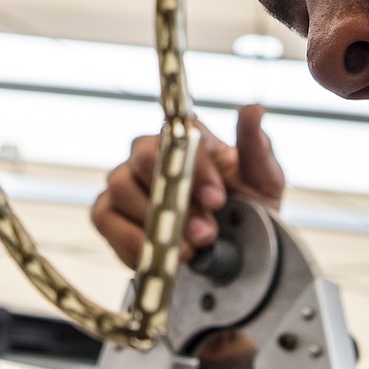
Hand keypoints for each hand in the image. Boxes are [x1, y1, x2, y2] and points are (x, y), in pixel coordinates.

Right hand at [92, 103, 284, 265]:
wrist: (231, 259)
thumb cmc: (246, 212)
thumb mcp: (263, 182)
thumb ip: (256, 147)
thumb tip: (253, 109)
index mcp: (186, 139)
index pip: (179, 137)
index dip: (197, 169)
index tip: (218, 199)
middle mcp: (149, 153)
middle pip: (143, 157)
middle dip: (174, 199)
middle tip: (205, 232)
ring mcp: (124, 182)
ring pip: (121, 187)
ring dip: (154, 222)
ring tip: (188, 250)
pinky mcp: (107, 213)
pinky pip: (104, 218)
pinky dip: (130, 240)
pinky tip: (157, 255)